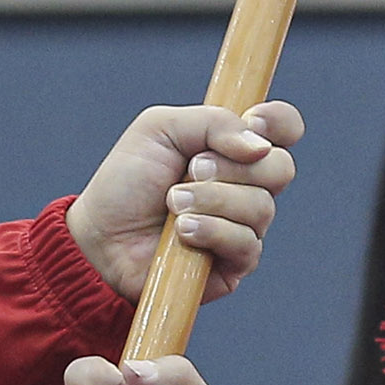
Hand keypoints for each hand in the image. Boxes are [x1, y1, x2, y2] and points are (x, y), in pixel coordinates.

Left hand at [67, 103, 301, 305]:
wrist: (101, 238)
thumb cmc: (127, 182)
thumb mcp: (159, 129)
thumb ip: (212, 121)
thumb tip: (260, 145)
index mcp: (232, 147)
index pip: (283, 129)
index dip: (279, 123)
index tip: (255, 121)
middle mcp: (245, 184)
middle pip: (280, 168)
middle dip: (233, 167)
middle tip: (190, 170)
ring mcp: (244, 225)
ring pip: (261, 207)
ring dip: (212, 200)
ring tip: (172, 204)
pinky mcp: (236, 263)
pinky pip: (247, 243)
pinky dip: (212, 231)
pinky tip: (182, 232)